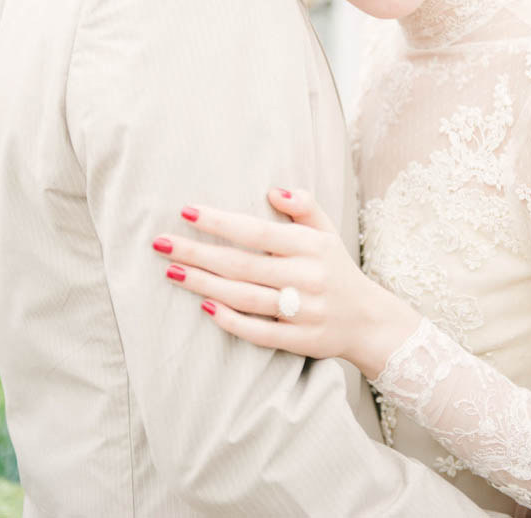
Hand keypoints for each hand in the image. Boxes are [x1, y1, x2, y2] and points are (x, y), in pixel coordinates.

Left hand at [152, 187, 420, 378]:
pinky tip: (204, 308)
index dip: (220, 222)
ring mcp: (304, 311)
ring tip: (172, 271)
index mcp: (310, 246)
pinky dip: (232, 321)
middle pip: (242, 264)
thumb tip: (272, 190)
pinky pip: (260, 332)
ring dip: (204, 284)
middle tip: (161, 243)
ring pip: (245, 297)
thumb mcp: (326, 231)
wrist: (369, 320)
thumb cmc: (336, 268)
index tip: (186, 211)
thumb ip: (303, 206)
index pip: (256, 231)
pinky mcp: (301, 341)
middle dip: (198, 252)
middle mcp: (306, 277)